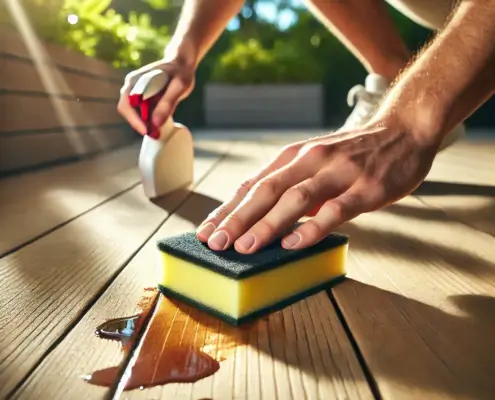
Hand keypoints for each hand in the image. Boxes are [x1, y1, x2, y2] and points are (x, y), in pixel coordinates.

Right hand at [117, 57, 194, 134]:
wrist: (181, 63)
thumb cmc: (181, 72)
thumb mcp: (179, 87)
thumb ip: (168, 103)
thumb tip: (156, 123)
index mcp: (136, 80)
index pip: (127, 103)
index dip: (134, 120)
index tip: (147, 131)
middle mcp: (132, 85)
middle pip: (127, 110)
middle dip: (139, 125)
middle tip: (156, 135)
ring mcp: (135, 91)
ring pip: (133, 113)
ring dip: (144, 124)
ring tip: (159, 133)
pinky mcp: (142, 97)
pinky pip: (140, 111)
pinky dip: (147, 121)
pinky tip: (159, 127)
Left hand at [196, 118, 439, 252]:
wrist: (404, 130)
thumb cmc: (354, 153)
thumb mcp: (316, 161)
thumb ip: (291, 184)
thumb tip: (259, 216)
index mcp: (294, 156)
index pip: (253, 184)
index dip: (227, 209)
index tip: (206, 231)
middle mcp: (311, 160)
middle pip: (266, 190)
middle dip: (237, 218)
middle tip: (215, 243)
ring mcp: (338, 173)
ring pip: (296, 199)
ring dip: (267, 224)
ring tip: (245, 247)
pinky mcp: (365, 188)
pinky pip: (335, 209)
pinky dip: (313, 227)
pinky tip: (293, 244)